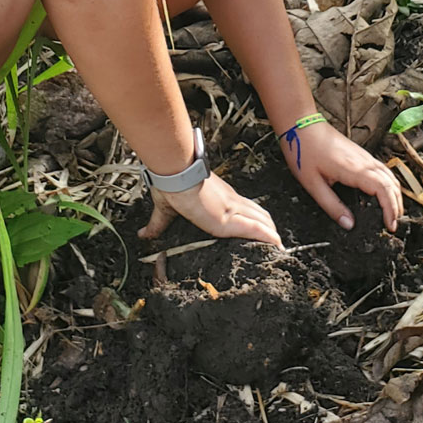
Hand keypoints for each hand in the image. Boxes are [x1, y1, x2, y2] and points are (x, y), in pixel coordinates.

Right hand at [138, 171, 282, 248]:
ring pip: (261, 220)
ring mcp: (231, 210)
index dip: (254, 217)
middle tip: (276, 240)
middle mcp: (230, 202)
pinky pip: (255, 229)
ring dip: (271, 233)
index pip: (243, 207)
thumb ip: (158, 223)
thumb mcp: (165, 208)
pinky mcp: (228, 221)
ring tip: (279, 247)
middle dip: (268, 226)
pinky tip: (277, 244)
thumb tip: (142, 234)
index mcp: (219, 198)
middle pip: (258, 213)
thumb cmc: (170, 184)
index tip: (262, 227)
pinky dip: (268, 237)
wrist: (173, 175)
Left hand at [282, 118, 401, 232]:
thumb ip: (331, 206)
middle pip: (391, 184)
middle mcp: (363, 161)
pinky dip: (389, 184)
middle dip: (396, 205)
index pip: (383, 190)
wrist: (301, 125)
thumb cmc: (304, 152)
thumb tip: (348, 224)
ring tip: (392, 212)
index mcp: (353, 170)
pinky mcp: (361, 154)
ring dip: (395, 195)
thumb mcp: (312, 184)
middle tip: (392, 224)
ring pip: (390, 176)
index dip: (390, 209)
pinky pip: (383, 170)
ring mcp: (364, 156)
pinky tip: (385, 193)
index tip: (390, 225)